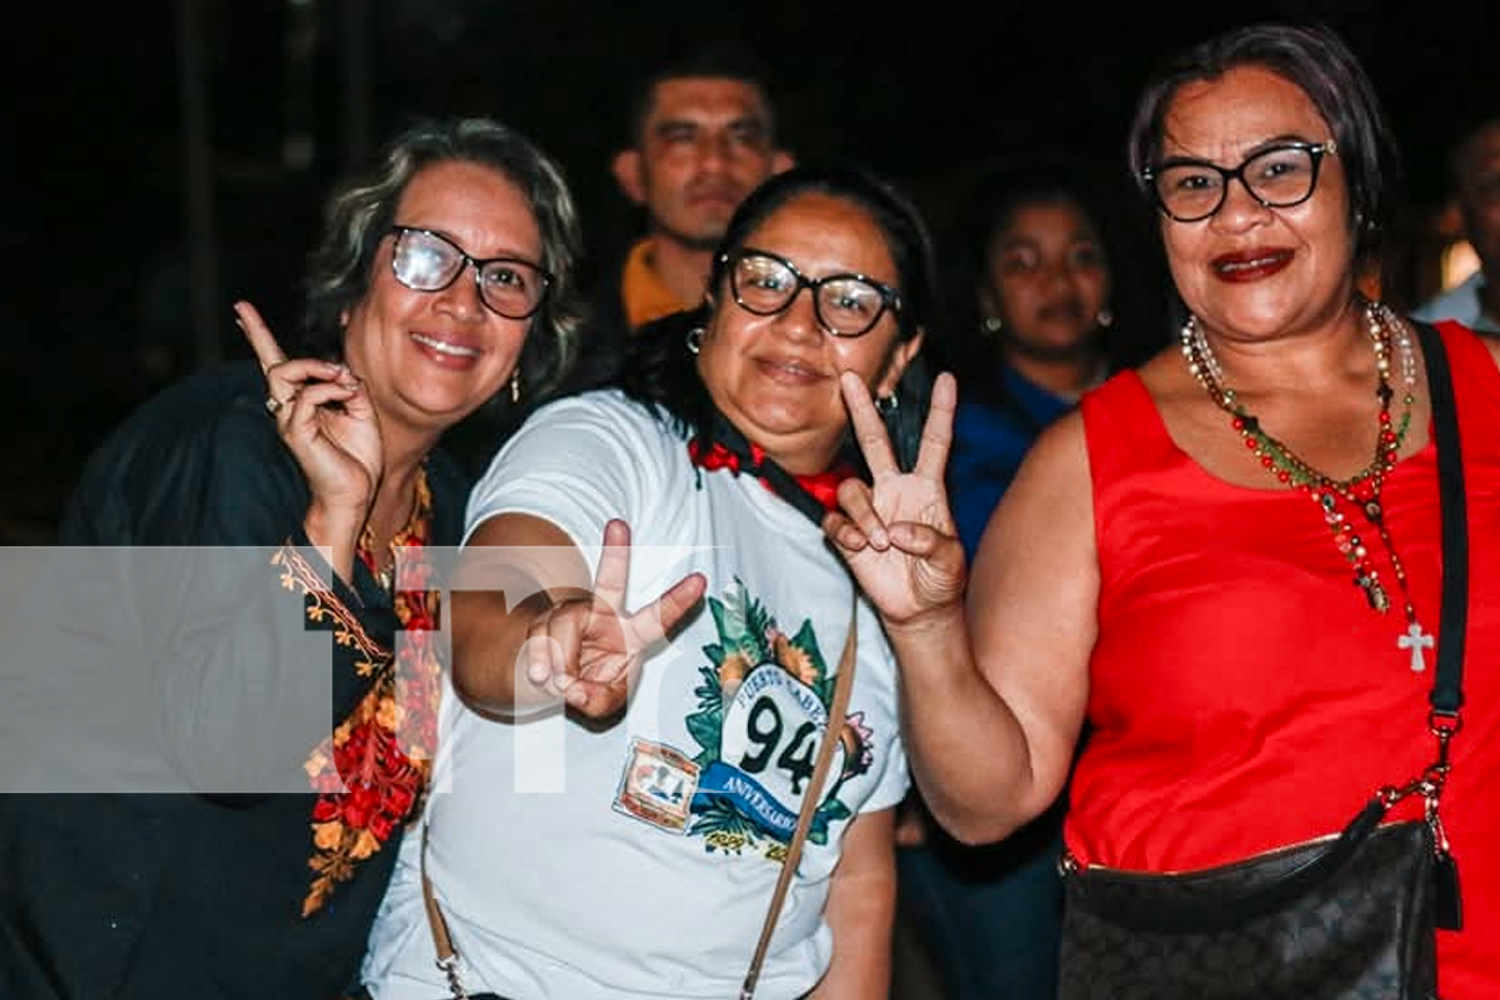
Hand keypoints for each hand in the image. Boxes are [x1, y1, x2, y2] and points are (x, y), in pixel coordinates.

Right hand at [235, 301, 383, 524]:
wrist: (356, 492)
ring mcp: (288, 419)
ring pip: (283, 372)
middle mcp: (289, 407)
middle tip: (333, 363)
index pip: (275, 362)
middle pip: (273, 362)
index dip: (258, 335)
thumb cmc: (358, 457)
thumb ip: (351, 386)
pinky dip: (331, 390)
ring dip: (316, 367)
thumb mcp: (362, 411)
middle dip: (276, 340)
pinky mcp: (295, 431)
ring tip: (341, 378)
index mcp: (303, 400)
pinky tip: (347, 399)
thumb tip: (342, 370)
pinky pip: (307, 397)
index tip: (241, 309)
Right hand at [522, 519, 705, 718]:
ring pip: (564, 627)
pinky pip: (539, 638)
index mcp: (631, 635)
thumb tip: (575, 689)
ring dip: (561, 664)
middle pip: (610, 582)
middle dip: (615, 553)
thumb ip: (596, 701)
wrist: (551, 683)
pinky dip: (540, 664)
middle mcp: (603, 616)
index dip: (679, 600)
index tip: (700, 580)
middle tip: (619, 525)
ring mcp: (571, 615)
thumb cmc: (589, 685)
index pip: (658, 617)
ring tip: (562, 683)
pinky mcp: (543, 620)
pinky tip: (542, 676)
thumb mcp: (602, 704)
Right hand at [824, 371, 965, 624]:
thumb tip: (896, 530)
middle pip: (875, 441)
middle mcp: (894, 490)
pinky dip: (846, 533)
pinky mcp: (848, 534)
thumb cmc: (941, 579)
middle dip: (862, 410)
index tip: (948, 379)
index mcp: (927, 488)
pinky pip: (835, 521)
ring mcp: (870, 510)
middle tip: (851, 379)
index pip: (934, 442)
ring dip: (863, 515)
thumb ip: (931, 542)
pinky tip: (860, 548)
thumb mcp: (951, 561)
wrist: (919, 610)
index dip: (942, 411)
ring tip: (879, 543)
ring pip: (851, 489)